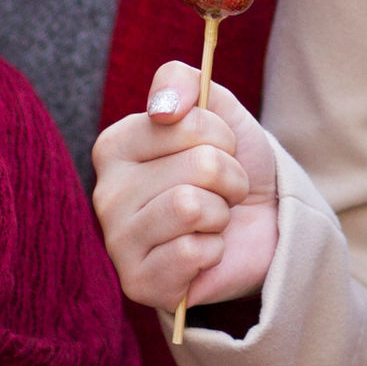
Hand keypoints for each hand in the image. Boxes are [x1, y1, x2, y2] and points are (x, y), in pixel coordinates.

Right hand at [90, 64, 280, 313]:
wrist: (260, 228)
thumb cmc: (231, 167)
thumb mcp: (219, 110)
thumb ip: (185, 82)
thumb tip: (162, 107)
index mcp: (115, 146)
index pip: (184, 121)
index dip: (221, 136)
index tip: (217, 150)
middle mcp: (106, 193)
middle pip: (198, 166)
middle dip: (229, 178)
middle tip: (219, 193)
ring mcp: (117, 242)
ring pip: (191, 207)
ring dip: (221, 213)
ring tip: (212, 220)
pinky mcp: (138, 283)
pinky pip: (190, 252)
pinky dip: (213, 250)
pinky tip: (202, 253)